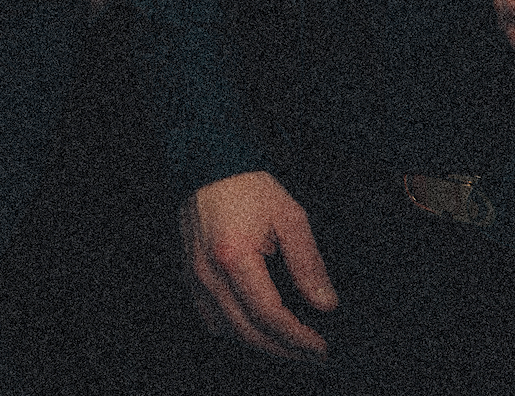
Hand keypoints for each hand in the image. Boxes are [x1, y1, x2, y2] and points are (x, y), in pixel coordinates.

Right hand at [181, 171, 336, 361]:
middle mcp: (209, 272)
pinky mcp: (189, 272)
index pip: (270, 316)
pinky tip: (253, 326)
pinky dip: (232, 330)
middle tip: (310, 353)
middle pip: (248, 331)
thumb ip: (308, 263)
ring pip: (227, 330)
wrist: (208, 161)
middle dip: (284, 350)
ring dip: (260, 344)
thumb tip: (325, 304)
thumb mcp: (289, 216)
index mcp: (234, 257)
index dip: (298, 339)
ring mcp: (195, 274)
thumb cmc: (247, 184)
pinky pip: (208, 316)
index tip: (321, 347)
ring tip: (287, 344)